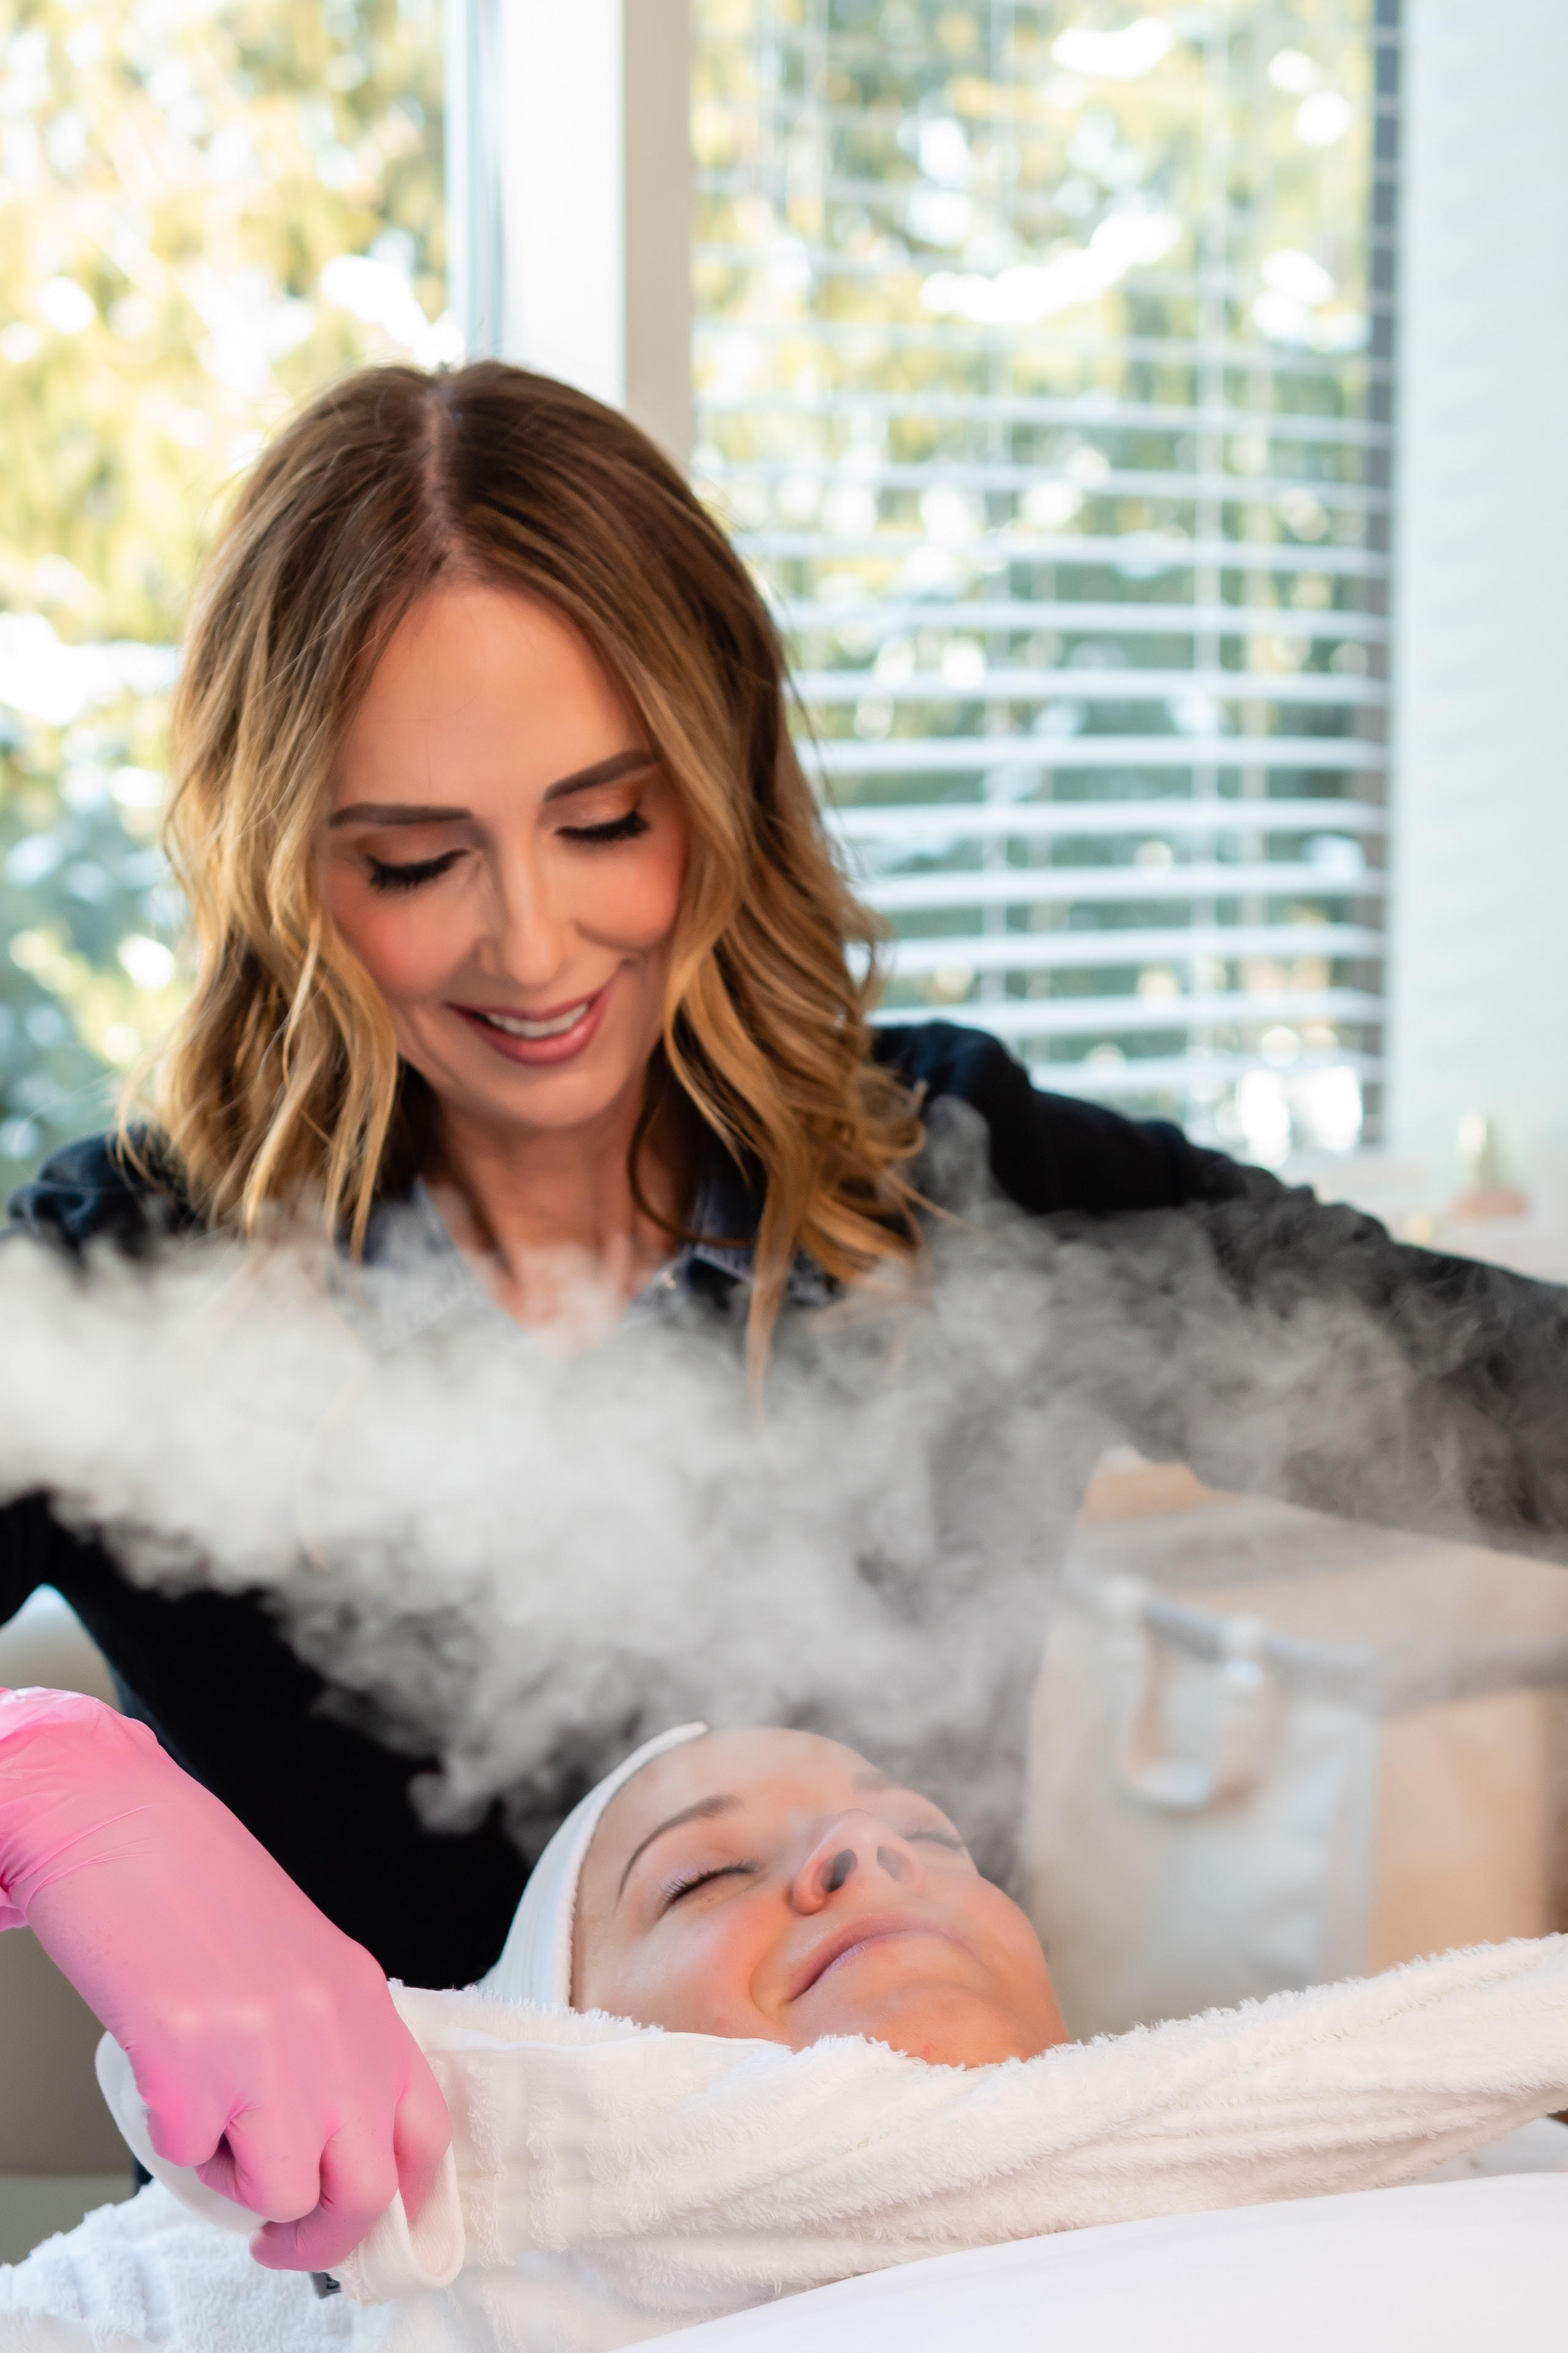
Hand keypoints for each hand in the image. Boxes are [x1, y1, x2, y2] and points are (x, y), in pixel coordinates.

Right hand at [0, 1686, 450, 2270]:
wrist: (123, 1829)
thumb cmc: (202, 1891)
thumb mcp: (303, 1968)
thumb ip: (332, 2048)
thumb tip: (332, 2146)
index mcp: (367, 2003)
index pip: (427, 2133)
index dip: (399, 2201)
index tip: (357, 2224)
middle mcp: (333, 2030)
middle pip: (367, 2190)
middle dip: (321, 2238)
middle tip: (277, 2236)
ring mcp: (265, 2048)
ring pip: (283, 2193)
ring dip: (240, 2184)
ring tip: (210, 2119)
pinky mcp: (189, 2060)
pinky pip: (192, 2156)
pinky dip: (173, 2138)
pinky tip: (164, 2073)